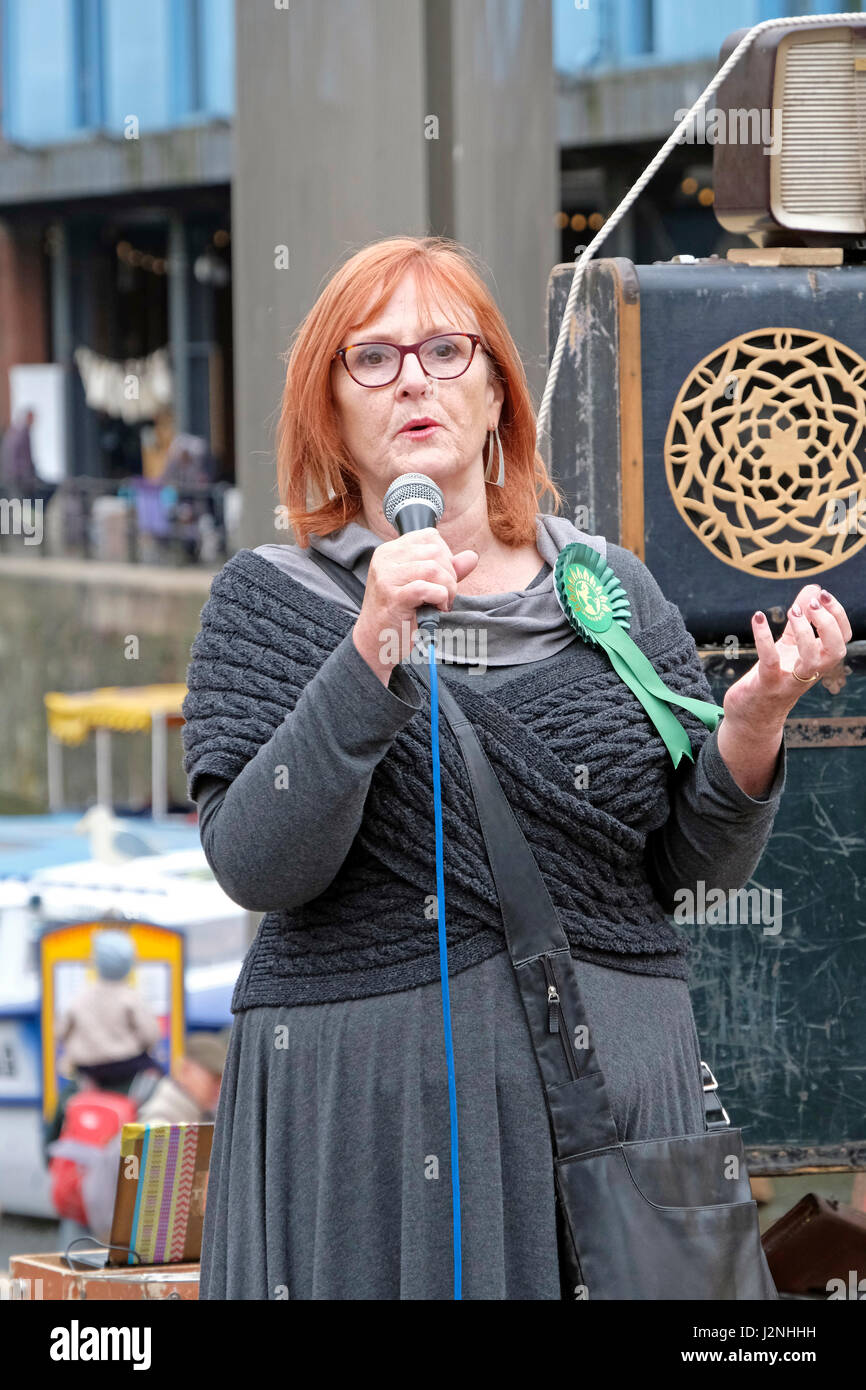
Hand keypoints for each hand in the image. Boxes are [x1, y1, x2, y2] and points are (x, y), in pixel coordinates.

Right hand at [352, 528, 478, 683]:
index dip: (445, 557)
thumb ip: (446, 569)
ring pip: (434, 568)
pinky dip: (439, 599)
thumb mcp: (422, 585)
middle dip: (449, 575)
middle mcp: (385, 558)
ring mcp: (387, 576)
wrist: (375, 642)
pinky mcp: (393, 596)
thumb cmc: (398, 614)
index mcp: (390, 551)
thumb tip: (472, 557)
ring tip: (441, 603)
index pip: (430, 536)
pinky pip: (427, 588)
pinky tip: (436, 609)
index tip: (440, 580)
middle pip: (435, 551)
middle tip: (444, 596)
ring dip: (447, 588)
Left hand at [723, 583, 851, 730]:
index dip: (838, 615)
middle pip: (836, 650)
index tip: (822, 595)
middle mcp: (809, 673)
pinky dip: (764, 638)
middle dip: (829, 623)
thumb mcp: (789, 646)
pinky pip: (770, 662)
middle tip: (811, 605)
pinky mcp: (766, 685)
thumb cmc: (772, 677)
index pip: (842, 638)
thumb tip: (813, 588)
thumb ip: (801, 618)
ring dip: (805, 633)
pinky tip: (757, 617)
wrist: (750, 716)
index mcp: (818, 661)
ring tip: (792, 611)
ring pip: (811, 661)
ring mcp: (789, 681)